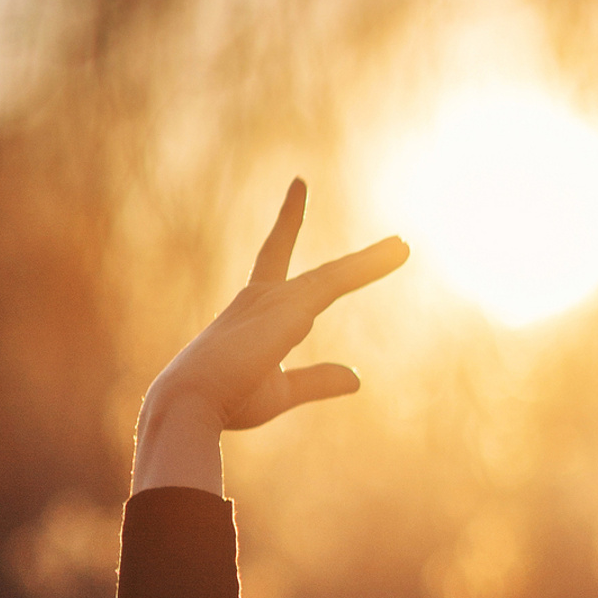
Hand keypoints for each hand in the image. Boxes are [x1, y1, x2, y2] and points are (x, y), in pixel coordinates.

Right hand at [135, 181, 407, 492]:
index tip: (299, 193)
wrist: (192, 404)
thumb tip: (356, 378)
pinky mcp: (290, 313)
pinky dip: (363, 269)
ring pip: (335, 277)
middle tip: (398, 243)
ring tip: (405, 247)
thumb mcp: (283, 390)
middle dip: (360, 262)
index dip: (287, 226)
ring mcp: (277, 302)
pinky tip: (393, 255)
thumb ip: (318, 380)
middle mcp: (265, 296)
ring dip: (372, 263)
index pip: (276, 258)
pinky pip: (334, 284)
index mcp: (256, 309)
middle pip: (324, 275)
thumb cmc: (227, 398)